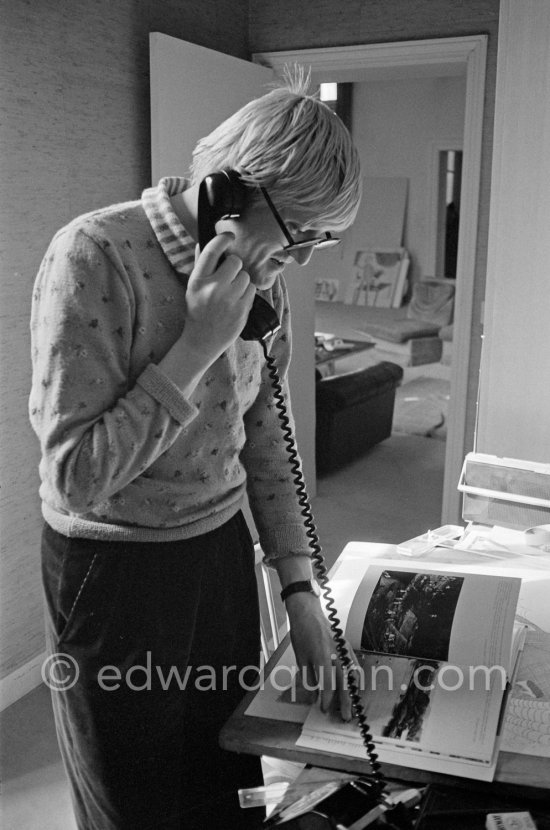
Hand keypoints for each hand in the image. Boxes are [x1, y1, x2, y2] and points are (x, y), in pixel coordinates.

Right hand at [182, 233, 255, 364]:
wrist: (202, 340)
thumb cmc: (198, 311)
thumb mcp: (192, 288)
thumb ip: (200, 266)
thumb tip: (204, 242)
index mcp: (198, 281)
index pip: (212, 251)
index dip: (222, 239)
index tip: (229, 235)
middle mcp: (213, 288)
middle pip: (235, 261)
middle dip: (234, 266)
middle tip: (228, 276)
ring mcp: (229, 300)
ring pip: (245, 276)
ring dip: (241, 281)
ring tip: (232, 292)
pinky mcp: (242, 310)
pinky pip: (251, 290)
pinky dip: (247, 293)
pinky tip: (237, 302)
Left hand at [285, 592, 358, 721]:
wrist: (308, 613)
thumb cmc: (302, 634)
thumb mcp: (301, 658)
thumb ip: (309, 679)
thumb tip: (314, 696)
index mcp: (322, 657)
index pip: (327, 684)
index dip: (326, 699)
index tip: (324, 709)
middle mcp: (336, 654)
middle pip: (344, 682)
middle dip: (345, 701)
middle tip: (345, 716)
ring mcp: (343, 649)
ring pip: (353, 674)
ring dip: (353, 691)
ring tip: (353, 705)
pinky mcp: (347, 646)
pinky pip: (355, 665)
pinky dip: (356, 677)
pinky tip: (355, 687)